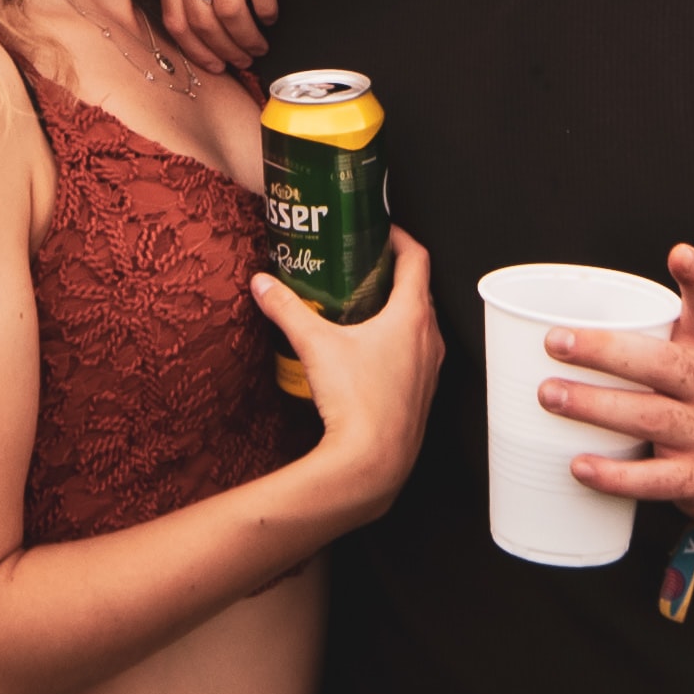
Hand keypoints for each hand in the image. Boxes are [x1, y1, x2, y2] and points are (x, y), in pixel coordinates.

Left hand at [159, 0, 298, 72]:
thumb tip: (198, 21)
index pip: (174, 17)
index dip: (197, 50)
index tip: (217, 66)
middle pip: (203, 19)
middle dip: (226, 49)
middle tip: (246, 59)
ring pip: (230, 8)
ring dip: (248, 36)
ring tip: (262, 42)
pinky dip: (267, 7)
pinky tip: (274, 14)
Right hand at [251, 228, 441, 524]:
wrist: (373, 462)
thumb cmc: (357, 403)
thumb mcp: (315, 345)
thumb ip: (287, 309)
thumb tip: (264, 284)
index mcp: (412, 315)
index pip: (417, 258)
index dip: (399, 238)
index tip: (380, 231)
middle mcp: (429, 338)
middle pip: (419, 290)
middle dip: (392, 274)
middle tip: (362, 267)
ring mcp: (429, 368)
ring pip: (420, 325)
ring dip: (397, 310)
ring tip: (362, 308)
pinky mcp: (421, 393)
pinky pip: (415, 355)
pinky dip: (397, 343)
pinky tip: (367, 354)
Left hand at [537, 243, 693, 524]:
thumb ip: (651, 330)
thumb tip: (560, 318)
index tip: (681, 254)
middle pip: (661, 363)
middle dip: (604, 351)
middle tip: (554, 342)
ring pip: (649, 416)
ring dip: (594, 406)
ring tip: (550, 395)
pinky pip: (652, 478)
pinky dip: (614, 475)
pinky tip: (579, 466)